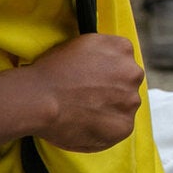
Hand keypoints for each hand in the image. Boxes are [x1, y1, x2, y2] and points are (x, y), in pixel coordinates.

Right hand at [28, 33, 144, 152]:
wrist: (40, 97)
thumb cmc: (52, 71)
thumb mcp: (82, 44)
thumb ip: (104, 51)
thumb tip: (107, 64)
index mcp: (122, 48)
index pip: (122, 59)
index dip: (105, 70)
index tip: (91, 78)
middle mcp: (133, 72)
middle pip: (127, 83)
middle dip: (112, 89)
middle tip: (86, 96)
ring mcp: (131, 100)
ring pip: (125, 106)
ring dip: (110, 109)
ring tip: (83, 112)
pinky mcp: (124, 125)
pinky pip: (118, 127)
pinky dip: (105, 129)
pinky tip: (85, 124)